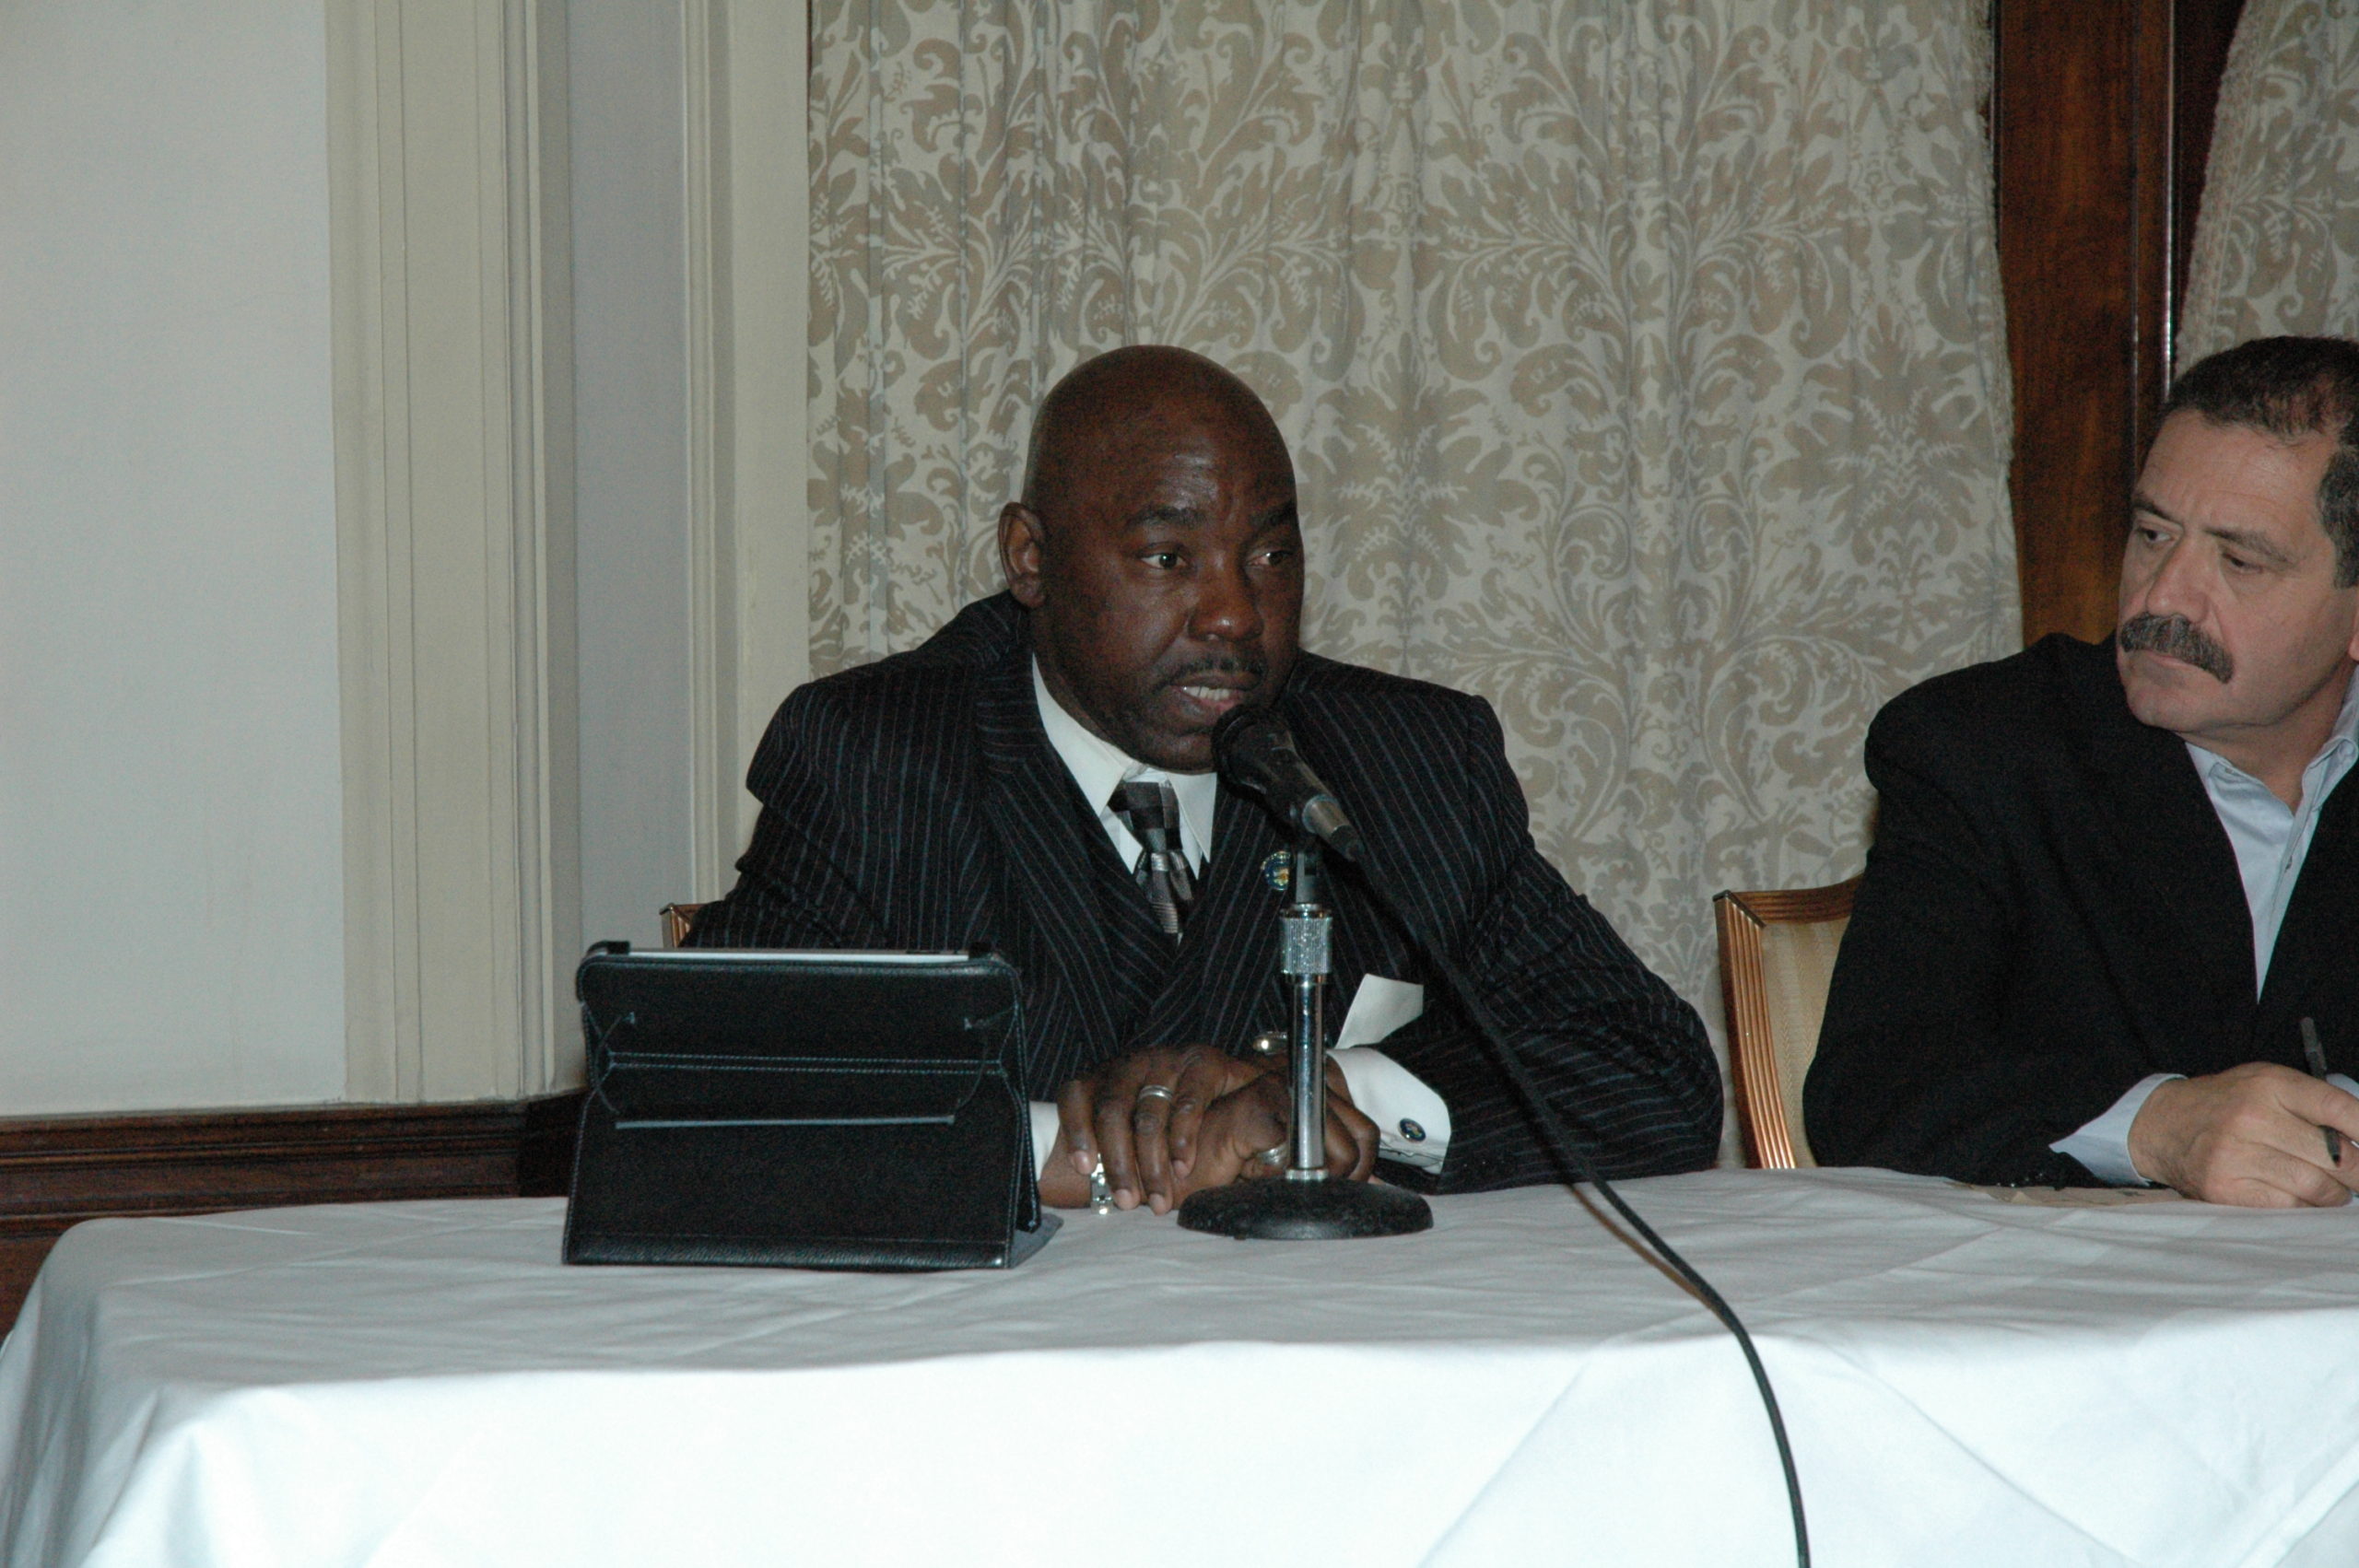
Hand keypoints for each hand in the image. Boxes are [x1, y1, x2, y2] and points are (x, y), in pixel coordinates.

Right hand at [1045, 1048, 1381, 1212]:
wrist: (1127, 1125)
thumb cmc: (1187, 1139)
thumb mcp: (1226, 1133)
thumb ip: (1260, 1143)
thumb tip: (1302, 1166)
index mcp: (1201, 1066)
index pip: (1196, 1083)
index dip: (1188, 1127)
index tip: (1184, 1169)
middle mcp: (1159, 1060)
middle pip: (1151, 1107)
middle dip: (1150, 1162)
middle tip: (1155, 1203)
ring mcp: (1118, 1068)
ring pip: (1113, 1109)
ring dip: (1118, 1159)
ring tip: (1126, 1199)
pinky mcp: (1082, 1080)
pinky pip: (1078, 1101)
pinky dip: (1080, 1135)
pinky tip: (1084, 1165)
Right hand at [2127, 1063, 2358, 1205]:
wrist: (2162, 1124)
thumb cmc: (2227, 1104)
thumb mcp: (2265, 1083)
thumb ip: (2313, 1103)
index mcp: (2268, 1085)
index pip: (2338, 1108)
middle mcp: (2252, 1118)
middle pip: (2336, 1156)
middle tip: (2358, 1178)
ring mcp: (2235, 1155)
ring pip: (2317, 1188)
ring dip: (2335, 1194)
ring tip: (2332, 1189)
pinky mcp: (2224, 1188)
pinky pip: (2288, 1207)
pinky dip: (2303, 1205)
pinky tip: (2300, 1195)